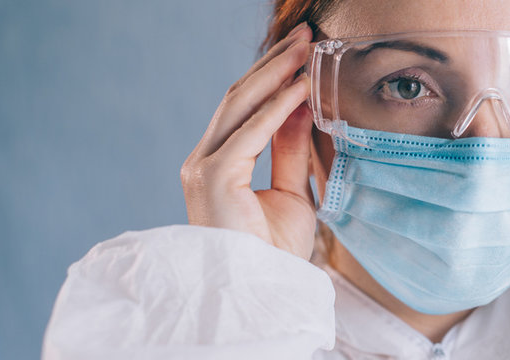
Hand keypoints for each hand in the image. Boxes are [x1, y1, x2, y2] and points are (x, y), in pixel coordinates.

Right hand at [180, 23, 316, 259]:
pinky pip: (252, 132)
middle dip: (273, 63)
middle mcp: (203, 160)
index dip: (271, 77)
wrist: (262, 292)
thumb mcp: (292, 193)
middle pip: (238, 96)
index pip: (242, 108)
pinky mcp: (214, 177)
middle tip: (304, 35)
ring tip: (306, 47)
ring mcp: (204, 167)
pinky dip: (279, 107)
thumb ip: (291, 149)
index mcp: (217, 164)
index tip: (300, 53)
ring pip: (240, 105)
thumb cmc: (274, 253)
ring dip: (276, 73)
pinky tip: (302, 87)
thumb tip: (301, 105)